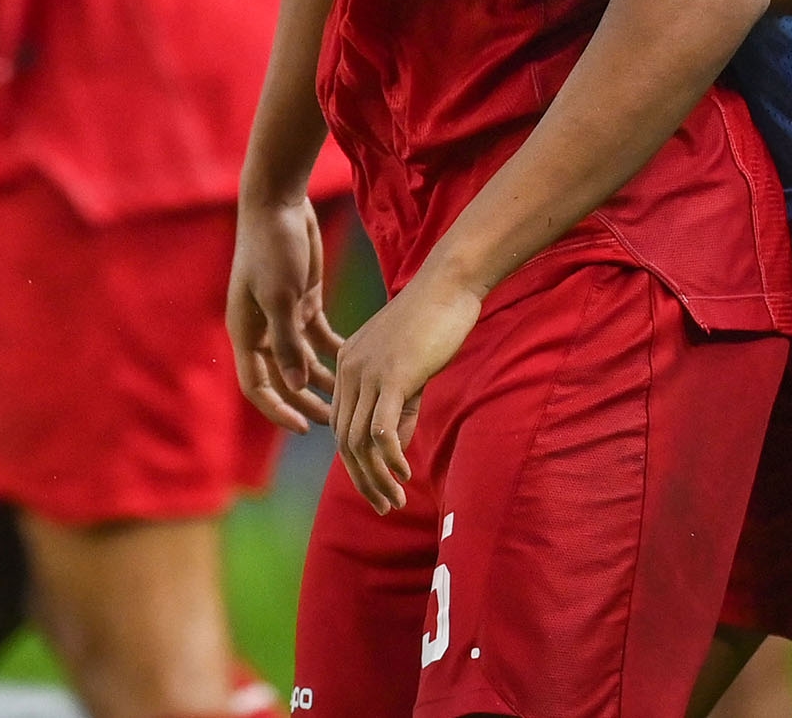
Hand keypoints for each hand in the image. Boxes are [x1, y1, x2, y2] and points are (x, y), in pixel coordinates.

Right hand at [228, 197, 344, 433]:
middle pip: (282, 378)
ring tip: (349, 399)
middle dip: (306, 402)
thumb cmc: (272, 248)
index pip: (257, 386)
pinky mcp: (302, 300)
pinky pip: (317, 336)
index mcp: (246, 332)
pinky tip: (354, 362)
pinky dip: (332, 352)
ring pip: (301, 360)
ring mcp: (282, 315)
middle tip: (336, 423)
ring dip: (322, 380)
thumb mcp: (281, 296)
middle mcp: (262, 329)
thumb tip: (295, 384)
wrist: (277, 202)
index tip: (304, 428)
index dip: (278, 410)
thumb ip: (288, 341)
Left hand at [332, 269, 481, 513]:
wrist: (449, 285)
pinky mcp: (391, 376)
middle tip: (384, 506)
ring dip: (376, 477)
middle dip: (363, 479)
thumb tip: (396, 448)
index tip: (377, 488)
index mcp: (347, 365)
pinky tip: (405, 473)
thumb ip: (400, 406)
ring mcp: (367, 373)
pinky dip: (390, 459)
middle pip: (344, 440)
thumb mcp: (410, 368)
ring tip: (395, 500)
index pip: (342, 426)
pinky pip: (381, 430)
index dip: (356, 463)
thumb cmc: (436, 320)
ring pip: (359, 441)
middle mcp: (348, 370)